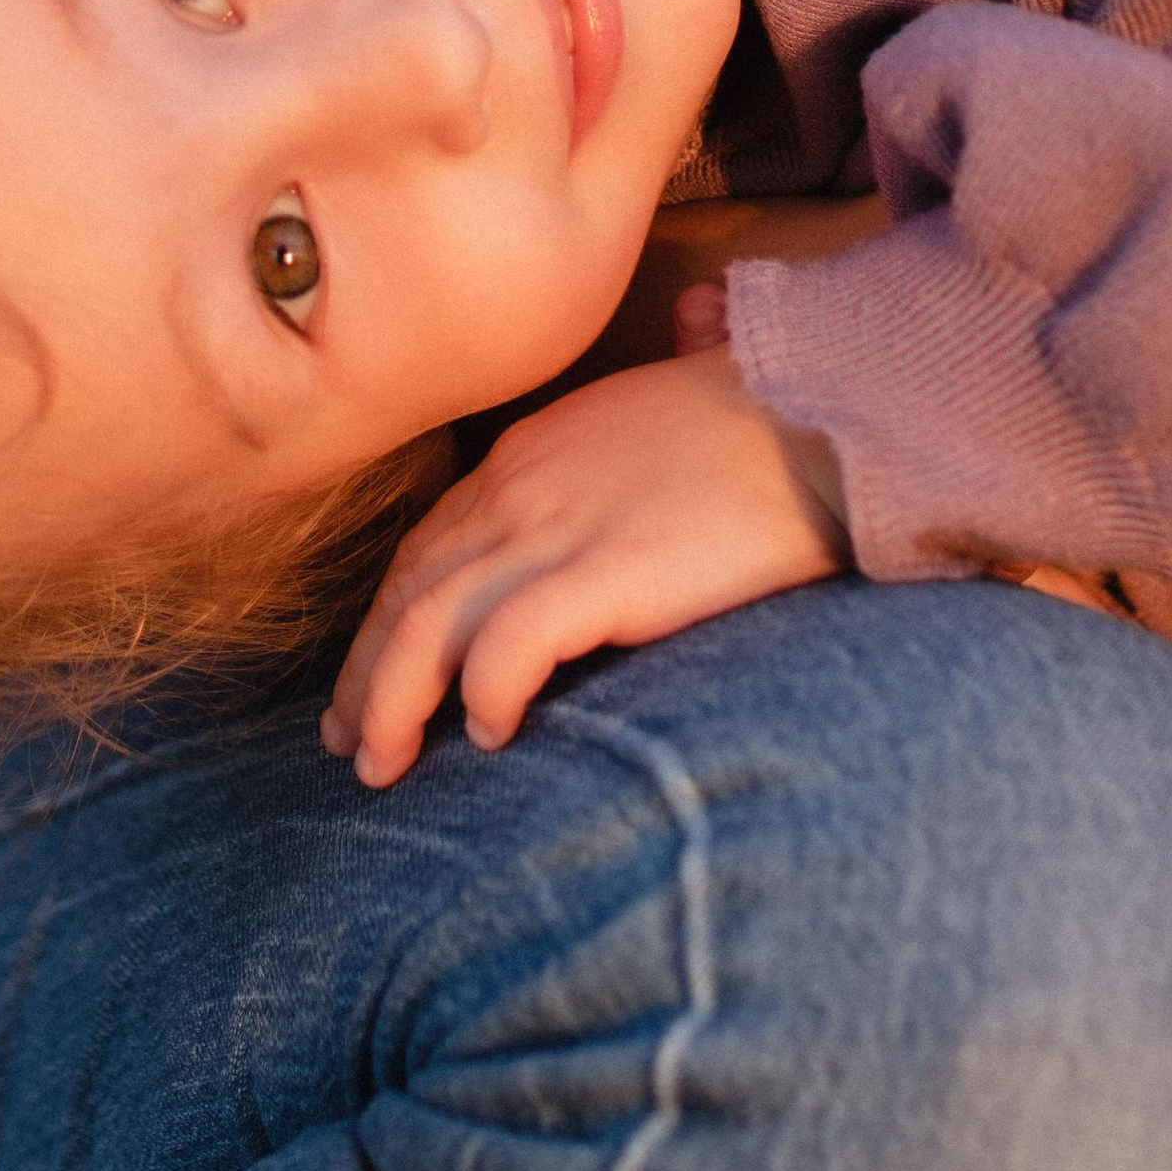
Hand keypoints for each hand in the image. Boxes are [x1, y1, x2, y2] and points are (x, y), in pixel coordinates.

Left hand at [321, 343, 841, 788]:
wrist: (823, 405)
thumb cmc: (752, 425)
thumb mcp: (637, 436)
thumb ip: (588, 480)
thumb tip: (578, 546)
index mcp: (526, 460)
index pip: (424, 550)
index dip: (384, 623)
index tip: (365, 684)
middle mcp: (522, 489)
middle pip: (408, 590)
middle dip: (366, 674)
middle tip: (348, 745)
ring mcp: (561, 526)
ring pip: (431, 620)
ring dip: (393, 700)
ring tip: (384, 765)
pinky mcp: (613, 569)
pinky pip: (513, 641)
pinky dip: (484, 690)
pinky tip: (488, 736)